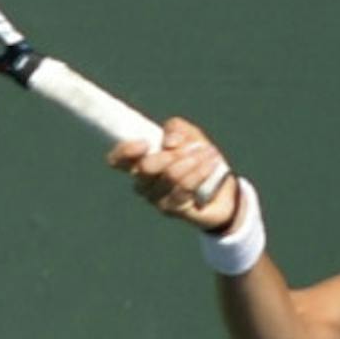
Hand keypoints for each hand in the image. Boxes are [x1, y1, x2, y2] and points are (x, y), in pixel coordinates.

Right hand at [106, 117, 238, 232]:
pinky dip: (200, 172)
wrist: (221, 187)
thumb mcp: (189, 135)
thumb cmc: (198, 158)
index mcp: (140, 162)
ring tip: (209, 152)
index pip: (118, 160)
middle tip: (190, 148)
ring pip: (170, 175)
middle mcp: (143, 183)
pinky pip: (185, 187)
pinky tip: (211, 163)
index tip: (145, 143)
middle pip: (145, 167)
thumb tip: (168, 142)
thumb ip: (176, 129)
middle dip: (170, 154)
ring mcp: (156, 199)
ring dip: (192, 160)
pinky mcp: (173, 210)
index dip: (126, 151)